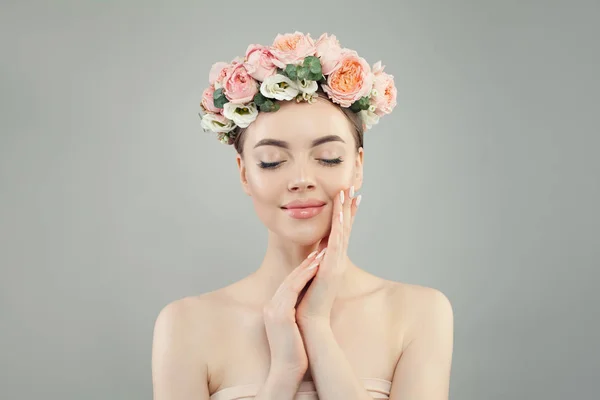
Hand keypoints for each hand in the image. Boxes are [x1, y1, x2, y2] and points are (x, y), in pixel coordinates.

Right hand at [262, 249, 326, 378]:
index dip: (302, 271)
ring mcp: (273, 310)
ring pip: (291, 281)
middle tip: (318, 251)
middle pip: (289, 279)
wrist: (286, 372)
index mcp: (274, 309)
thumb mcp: (294, 329)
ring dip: (306, 266)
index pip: (289, 285)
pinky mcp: (280, 314)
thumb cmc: (295, 353)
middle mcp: (271, 306)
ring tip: (319, 255)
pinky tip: (315, 268)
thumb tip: (305, 307)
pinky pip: (292, 289)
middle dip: (304, 264)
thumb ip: (295, 315)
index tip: (315, 260)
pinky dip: (304, 276)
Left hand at [296, 186, 360, 325]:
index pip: (340, 232)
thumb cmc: (308, 302)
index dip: (345, 214)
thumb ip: (313, 264)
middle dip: (348, 207)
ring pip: (342, 231)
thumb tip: (311, 255)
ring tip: (347, 193)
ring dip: (344, 211)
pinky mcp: (332, 268)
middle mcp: (338, 259)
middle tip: (352, 187)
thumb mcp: (311, 277)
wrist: (311, 321)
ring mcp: (337, 263)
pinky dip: (339, 227)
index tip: (349, 198)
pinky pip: (336, 242)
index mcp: (333, 260)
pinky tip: (340, 213)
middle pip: (345, 227)